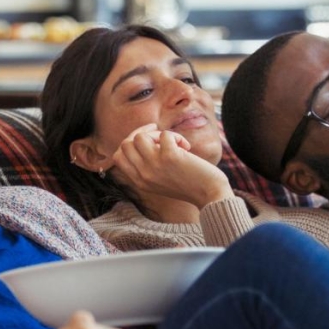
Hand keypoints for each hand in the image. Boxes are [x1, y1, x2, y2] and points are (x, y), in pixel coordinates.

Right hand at [109, 124, 232, 208]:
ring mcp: (155, 166)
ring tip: (172, 142)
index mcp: (139, 181)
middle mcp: (143, 174)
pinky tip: (186, 147)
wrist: (210, 194)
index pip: (118, 157)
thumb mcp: (160, 180)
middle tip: (159, 137)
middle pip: (125, 144)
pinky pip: (164, 134)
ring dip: (157, 133)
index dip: (129, 143)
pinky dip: (176, 136)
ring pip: (139, 136)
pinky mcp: (170, 157)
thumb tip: (142, 137)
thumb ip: (148, 165)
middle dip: (142, 134)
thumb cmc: (188, 184)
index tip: (146, 140)